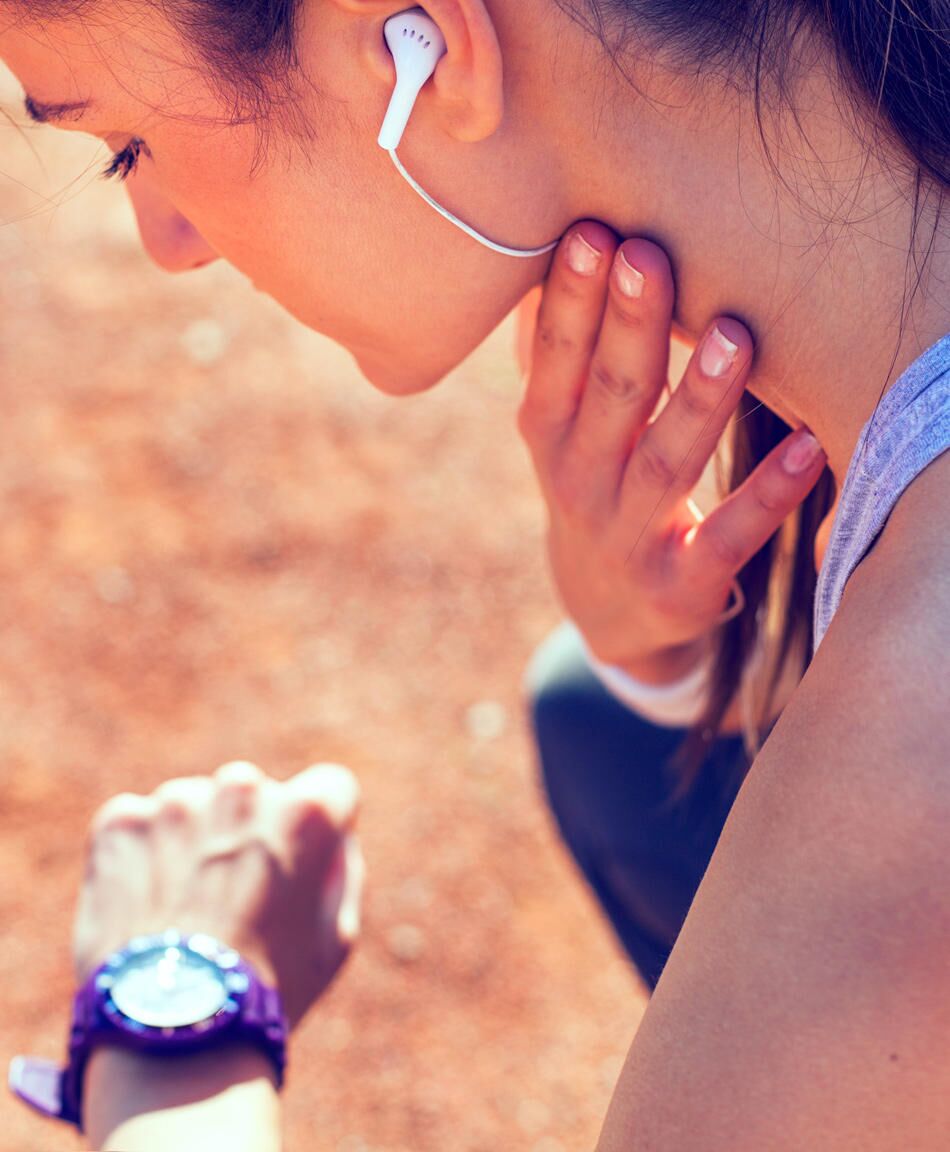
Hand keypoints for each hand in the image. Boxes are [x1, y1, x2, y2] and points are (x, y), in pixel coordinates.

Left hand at [73, 761, 362, 1029]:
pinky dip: (141, 857)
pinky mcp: (123, 821)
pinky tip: (147, 909)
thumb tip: (333, 836)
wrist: (173, 1031)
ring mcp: (177, 801)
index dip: (318, 832)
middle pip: (252, 796)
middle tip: (233, 899)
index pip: (329, 789)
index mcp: (307, 810)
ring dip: (191, 844)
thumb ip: (341, 869)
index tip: (298, 867)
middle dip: (246, 833)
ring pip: (192, 810)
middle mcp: (243, 788)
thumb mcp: (336, 937)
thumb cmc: (269, 990)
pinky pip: (139, 825)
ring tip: (183, 913)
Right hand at [517, 224, 826, 681]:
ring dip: (700, 400)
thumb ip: (550, 359)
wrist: (606, 609)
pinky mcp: (681, 584)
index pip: (554, 365)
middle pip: (610, 400)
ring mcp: (629, 538)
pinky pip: (727, 537)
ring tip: (736, 335)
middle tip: (650, 257)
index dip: (570, 304)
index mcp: (547, 439)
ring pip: (665, 463)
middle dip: (629, 328)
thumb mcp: (556, 433)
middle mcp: (580, 486)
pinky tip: (805, 447)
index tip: (593, 235)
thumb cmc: (592, 488)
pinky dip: (766, 495)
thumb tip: (538, 270)